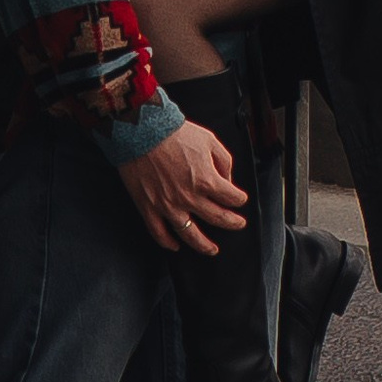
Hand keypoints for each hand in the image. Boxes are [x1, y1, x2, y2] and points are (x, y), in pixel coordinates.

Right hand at [120, 115, 250, 254]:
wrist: (142, 131)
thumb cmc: (174, 133)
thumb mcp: (209, 140)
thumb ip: (224, 161)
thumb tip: (227, 179)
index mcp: (206, 180)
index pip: (232, 197)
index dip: (240, 199)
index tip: (240, 199)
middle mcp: (189, 197)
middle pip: (218, 218)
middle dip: (232, 223)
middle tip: (238, 225)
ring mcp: (168, 205)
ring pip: (190, 235)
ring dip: (205, 245)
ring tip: (212, 249)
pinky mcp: (149, 208)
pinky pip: (159, 233)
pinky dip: (168, 243)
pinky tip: (175, 246)